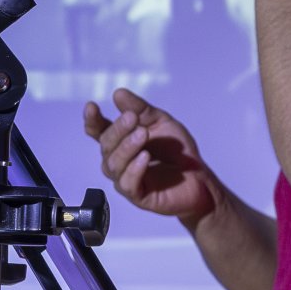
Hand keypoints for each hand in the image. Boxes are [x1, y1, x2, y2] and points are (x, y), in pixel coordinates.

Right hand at [83, 87, 224, 224]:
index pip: (99, 132)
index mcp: (121, 141)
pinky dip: (135, 169)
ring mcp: (125, 179)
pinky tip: (145, 158)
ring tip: (142, 134)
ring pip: (113, 165)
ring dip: (126, 147)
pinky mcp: (137, 195)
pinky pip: (128, 184)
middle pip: (106, 146)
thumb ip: (140, 109)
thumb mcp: (161, 122)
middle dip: (118, 130)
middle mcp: (118, 161)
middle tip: (132, 118)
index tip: (91, 106)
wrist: (199, 175)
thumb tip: (118, 94)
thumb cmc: (176, 150)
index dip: (92, 121)